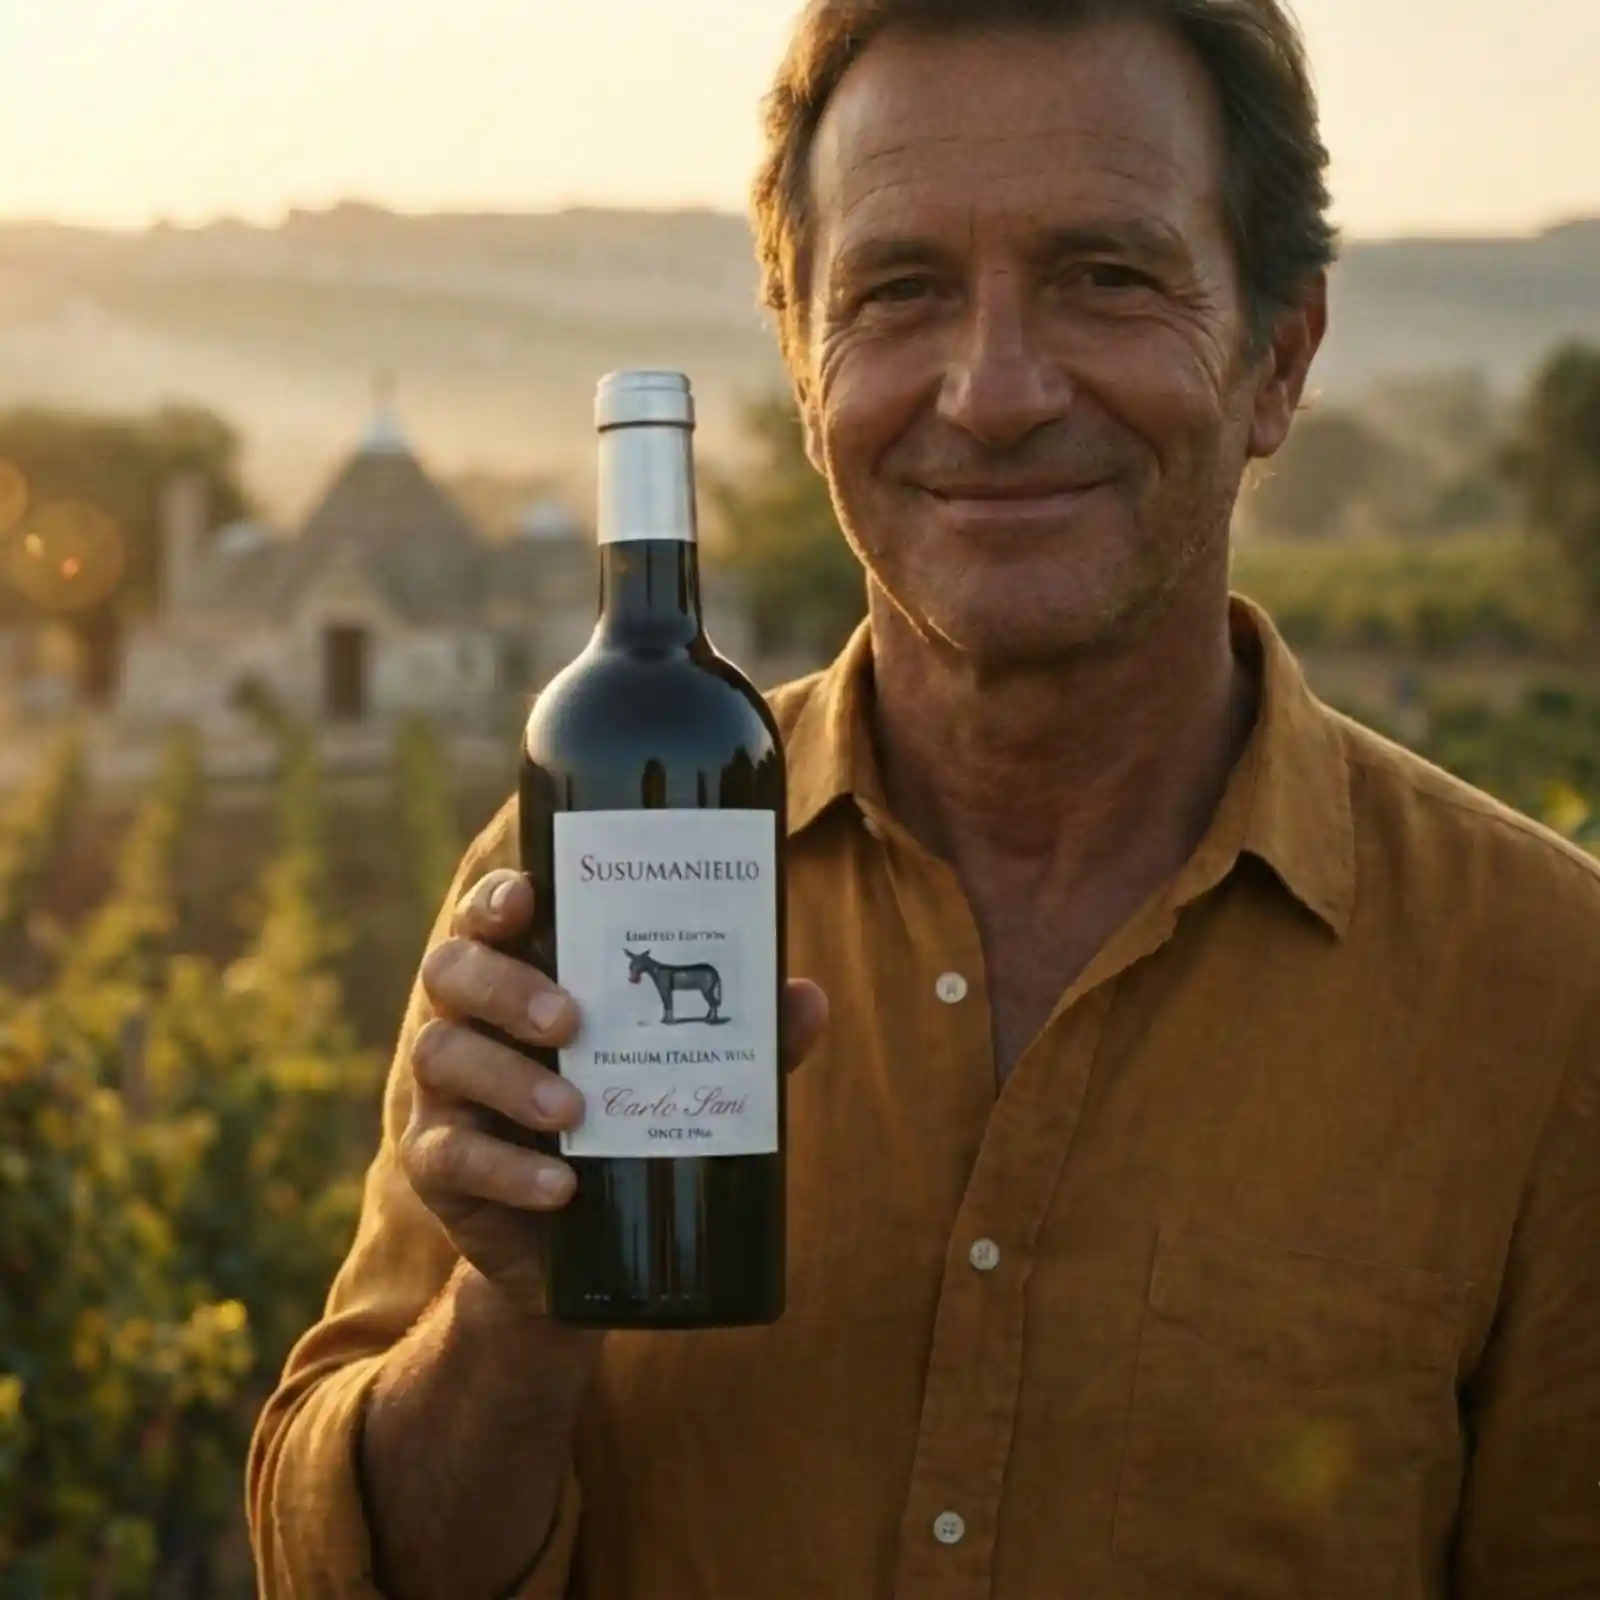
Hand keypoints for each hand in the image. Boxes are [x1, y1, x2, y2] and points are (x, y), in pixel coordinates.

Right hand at [401, 867, 828, 1302]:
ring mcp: (443, 1092)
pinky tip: (560, 1185)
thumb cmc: (625, 1118)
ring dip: (509, 1079)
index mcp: (518, 976)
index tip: (525, 897)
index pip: (488, 918)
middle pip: (452, 973)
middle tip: (571, 1019)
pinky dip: (507, 1169)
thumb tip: (807, 998)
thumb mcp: (681, 1070)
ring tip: (575, 1110)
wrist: (579, 1243)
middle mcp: (467, 1019)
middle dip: (506, 987)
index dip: (495, 900)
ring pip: (441, 1056)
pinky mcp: (438, 1164)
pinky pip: (451, 1156)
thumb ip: (739, 1034)